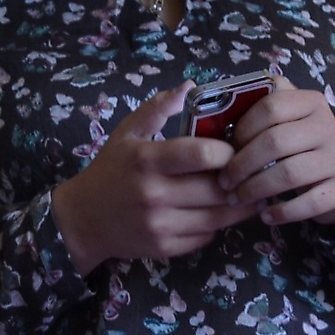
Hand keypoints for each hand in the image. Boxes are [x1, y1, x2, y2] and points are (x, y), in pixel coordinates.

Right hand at [52, 82, 254, 275]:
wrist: (83, 219)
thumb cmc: (110, 171)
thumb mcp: (126, 133)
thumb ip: (157, 108)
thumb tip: (189, 86)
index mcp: (147, 160)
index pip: (203, 155)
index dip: (228, 152)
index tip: (234, 149)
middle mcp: (154, 194)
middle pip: (218, 189)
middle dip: (239, 180)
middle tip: (251, 172)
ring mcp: (160, 225)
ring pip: (218, 217)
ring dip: (237, 206)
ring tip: (246, 193)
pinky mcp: (164, 248)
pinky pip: (205, 237)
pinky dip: (216, 225)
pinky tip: (216, 213)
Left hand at [220, 76, 334, 227]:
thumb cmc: (297, 148)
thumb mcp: (284, 122)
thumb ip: (259, 110)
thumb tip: (217, 114)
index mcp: (310, 102)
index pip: (271, 106)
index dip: (242, 129)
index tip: (225, 148)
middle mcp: (328, 127)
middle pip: (275, 141)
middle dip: (242, 164)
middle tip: (224, 181)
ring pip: (289, 173)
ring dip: (256, 189)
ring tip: (237, 198)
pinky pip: (308, 203)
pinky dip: (282, 212)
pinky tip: (265, 216)